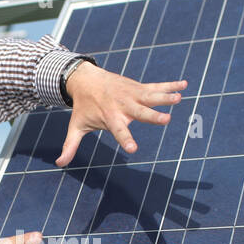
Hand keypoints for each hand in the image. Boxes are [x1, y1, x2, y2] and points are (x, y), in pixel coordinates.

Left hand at [57, 61, 187, 166]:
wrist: (85, 79)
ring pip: (151, 96)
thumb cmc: (83, 107)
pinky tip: (185, 84)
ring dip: (165, 96)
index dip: (125, 139)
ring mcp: (132, 94)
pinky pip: (156, 86)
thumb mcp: (76, 126)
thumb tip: (59, 164)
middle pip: (140, 113)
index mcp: (110, 118)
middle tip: (166, 120)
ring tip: (179, 98)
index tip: (133, 149)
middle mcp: (123, 106)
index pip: (118, 131)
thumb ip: (70, 145)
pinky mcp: (138, 87)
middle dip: (153, 116)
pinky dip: (170, 85)